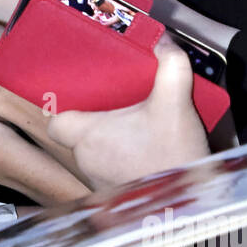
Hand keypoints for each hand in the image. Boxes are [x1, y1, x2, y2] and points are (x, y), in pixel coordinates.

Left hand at [46, 37, 208, 189]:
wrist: (191, 204)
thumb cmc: (175, 157)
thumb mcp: (176, 103)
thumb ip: (171, 66)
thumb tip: (164, 42)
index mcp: (89, 136)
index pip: (56, 122)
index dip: (62, 109)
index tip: (78, 96)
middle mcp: (87, 161)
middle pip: (77, 135)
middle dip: (94, 119)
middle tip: (115, 103)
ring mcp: (99, 182)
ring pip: (93, 154)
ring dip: (108, 141)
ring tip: (132, 126)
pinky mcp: (116, 196)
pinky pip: (109, 171)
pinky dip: (120, 160)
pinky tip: (142, 150)